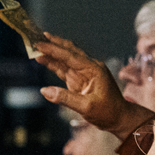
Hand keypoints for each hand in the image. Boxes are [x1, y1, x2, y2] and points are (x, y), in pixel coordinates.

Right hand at [35, 33, 152, 137]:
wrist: (119, 119)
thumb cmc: (107, 112)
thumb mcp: (87, 107)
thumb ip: (66, 98)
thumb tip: (45, 91)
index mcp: (93, 69)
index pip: (70, 56)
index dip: (53, 49)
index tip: (40, 43)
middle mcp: (88, 67)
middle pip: (68, 51)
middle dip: (52, 44)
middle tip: (36, 36)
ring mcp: (83, 73)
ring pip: (64, 59)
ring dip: (50, 53)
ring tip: (35, 45)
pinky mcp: (78, 80)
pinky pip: (64, 69)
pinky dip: (53, 64)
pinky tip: (42, 59)